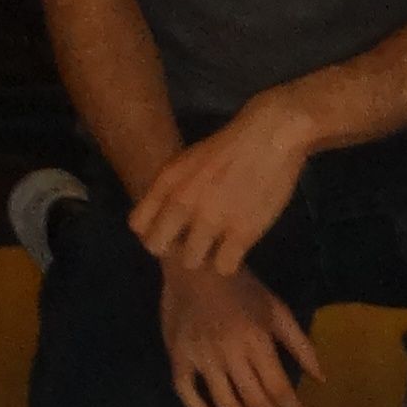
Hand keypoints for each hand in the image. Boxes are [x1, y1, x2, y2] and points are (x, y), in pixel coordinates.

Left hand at [132, 96, 314, 275]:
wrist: (268, 139)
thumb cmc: (229, 148)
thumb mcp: (187, 162)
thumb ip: (172, 188)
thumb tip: (167, 216)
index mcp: (167, 183)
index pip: (138, 224)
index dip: (153, 231)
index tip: (170, 230)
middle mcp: (182, 203)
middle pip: (157, 247)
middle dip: (173, 249)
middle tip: (192, 243)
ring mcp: (211, 220)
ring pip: (191, 262)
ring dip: (203, 257)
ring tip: (217, 246)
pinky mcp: (242, 233)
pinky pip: (224, 267)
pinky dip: (229, 263)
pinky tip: (236, 250)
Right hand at [160, 264, 321, 406]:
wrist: (194, 264)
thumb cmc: (241, 287)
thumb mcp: (277, 310)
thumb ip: (300, 345)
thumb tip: (321, 379)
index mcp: (256, 341)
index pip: (278, 389)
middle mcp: (229, 353)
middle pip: (255, 400)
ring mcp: (200, 356)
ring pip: (224, 402)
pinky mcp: (178, 355)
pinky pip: (185, 391)